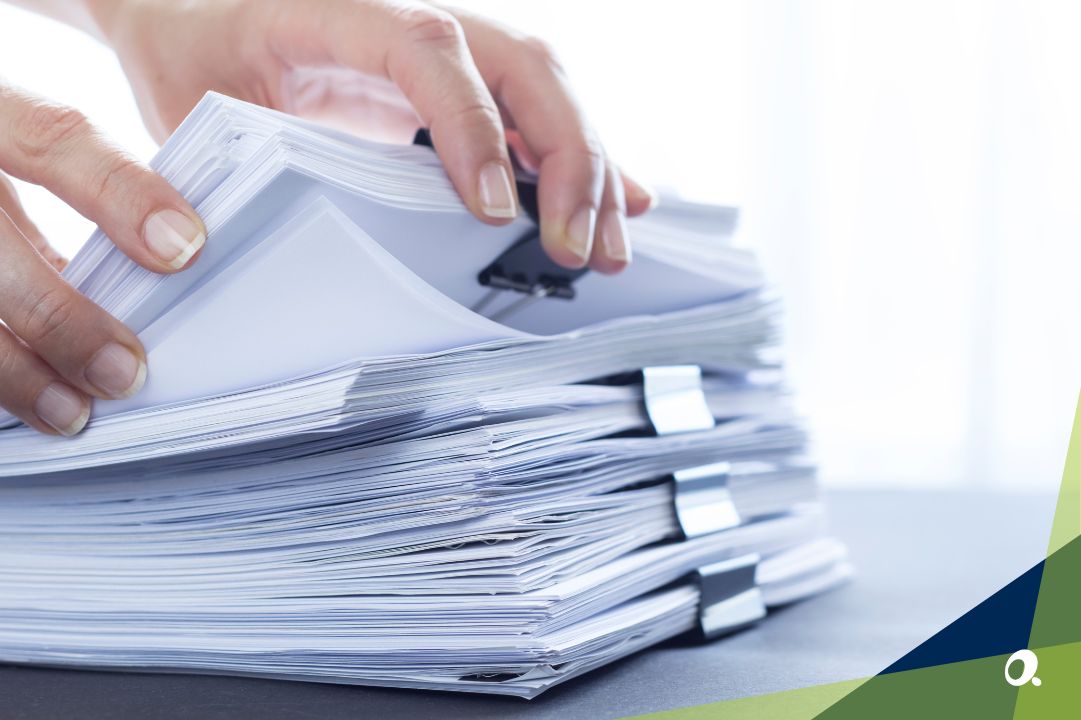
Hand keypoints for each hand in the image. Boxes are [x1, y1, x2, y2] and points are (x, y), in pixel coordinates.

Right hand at [0, 82, 205, 435]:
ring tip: (72, 414)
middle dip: (60, 318)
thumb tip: (169, 262)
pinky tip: (23, 408)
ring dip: (14, 372)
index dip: (120, 193)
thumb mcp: (13, 141)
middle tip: (124, 373)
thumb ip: (78, 185)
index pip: (52, 135)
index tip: (185, 248)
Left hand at [93, 0, 655, 273]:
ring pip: (546, 92)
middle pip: (522, 65)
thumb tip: (228, 244)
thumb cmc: (193, 55)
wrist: (196, 15)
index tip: (491, 209)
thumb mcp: (192, 106)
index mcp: (343, 13)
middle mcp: (412, 22)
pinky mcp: (461, 87)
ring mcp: (448, 52)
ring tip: (607, 248)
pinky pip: (537, 116)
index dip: (473, 125)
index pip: (430, 50)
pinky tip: (621, 204)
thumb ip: (219, 160)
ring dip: (589, 169)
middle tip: (574, 247)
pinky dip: (581, 163)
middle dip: (565, 158)